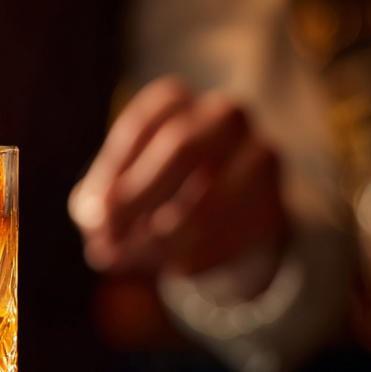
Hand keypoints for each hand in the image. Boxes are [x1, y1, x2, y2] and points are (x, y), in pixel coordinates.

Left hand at [68, 76, 288, 290]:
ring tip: (129, 262)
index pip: (140, 128)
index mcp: (178, 100)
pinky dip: (195, 259)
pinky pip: (233, 237)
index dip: (111, 177)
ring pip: (209, 200)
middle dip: (137, 200)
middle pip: (182, 148)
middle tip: (105, 242)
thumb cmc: (156, 189)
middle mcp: (226, 116)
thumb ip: (98, 198)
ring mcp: (261, 157)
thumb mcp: (119, 185)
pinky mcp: (277, 206)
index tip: (93, 219)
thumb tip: (93, 220)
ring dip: (160, 240)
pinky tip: (171, 271)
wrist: (226, 215)